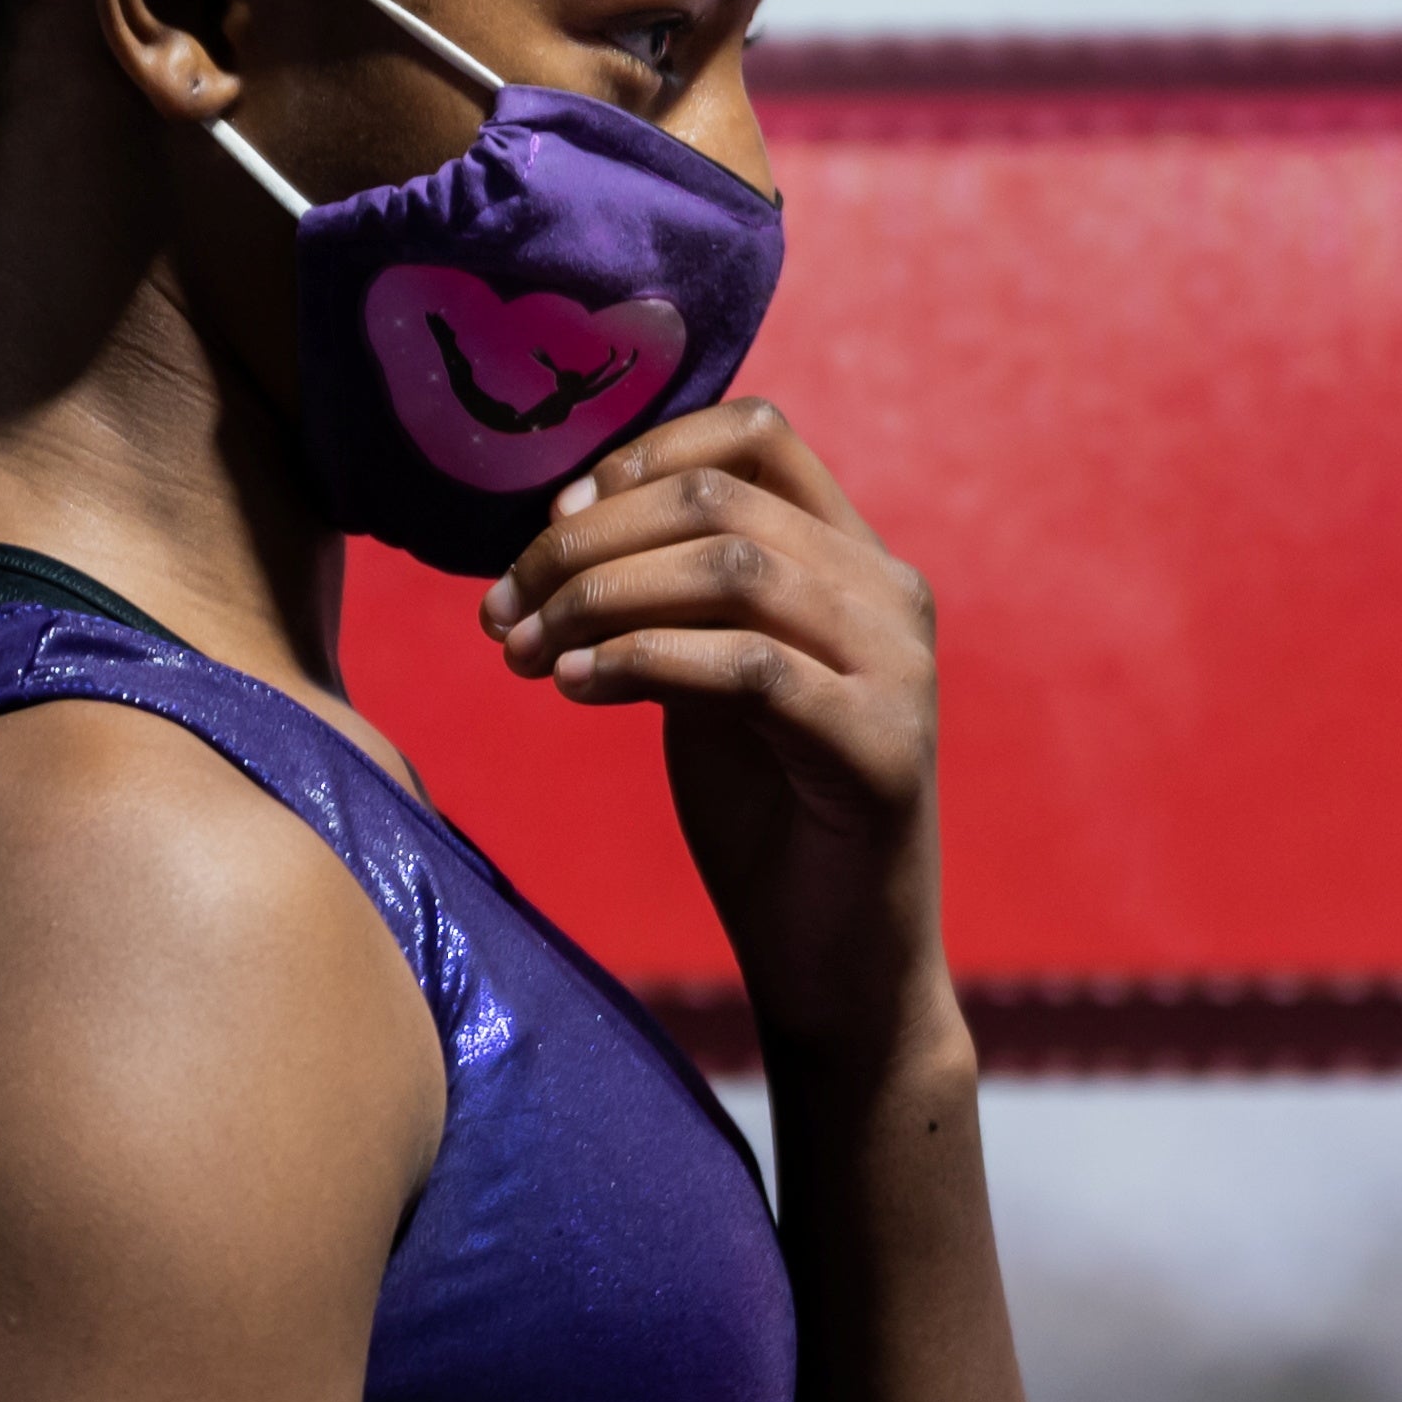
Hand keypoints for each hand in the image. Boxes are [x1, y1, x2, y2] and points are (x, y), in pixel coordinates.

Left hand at [473, 400, 946, 1061]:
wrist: (839, 967)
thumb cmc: (767, 818)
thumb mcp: (709, 681)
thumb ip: (671, 598)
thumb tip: (565, 530)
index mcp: (854, 561)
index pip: (757, 434)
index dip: (638, 458)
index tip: (550, 526)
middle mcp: (889, 594)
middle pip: (719, 496)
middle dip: (586, 542)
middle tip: (504, 608)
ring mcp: (898, 669)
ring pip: (730, 568)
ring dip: (599, 598)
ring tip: (526, 652)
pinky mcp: (881, 748)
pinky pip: (748, 668)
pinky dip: (644, 660)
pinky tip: (576, 690)